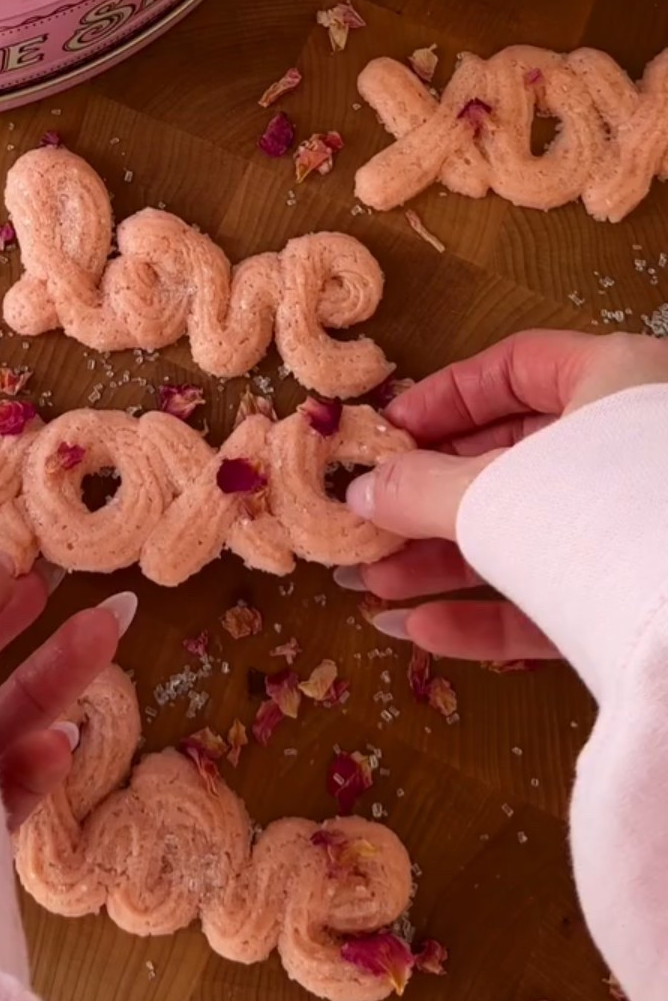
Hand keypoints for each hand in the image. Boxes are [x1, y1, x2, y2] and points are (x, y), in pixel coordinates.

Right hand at [344, 329, 667, 660]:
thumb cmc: (600, 514)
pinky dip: (492, 613)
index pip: (515, 369)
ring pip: (529, 536)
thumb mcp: (493, 492)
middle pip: (512, 460)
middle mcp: (631, 445)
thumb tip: (361, 492)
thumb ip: (421, 489)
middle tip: (369, 518)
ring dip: (446, 562)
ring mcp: (638, 528)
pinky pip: (558, 596)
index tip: (386, 435)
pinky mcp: (641, 602)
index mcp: (613, 381)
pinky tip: (424, 631)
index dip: (443, 399)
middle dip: (430, 497)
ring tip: (374, 585)